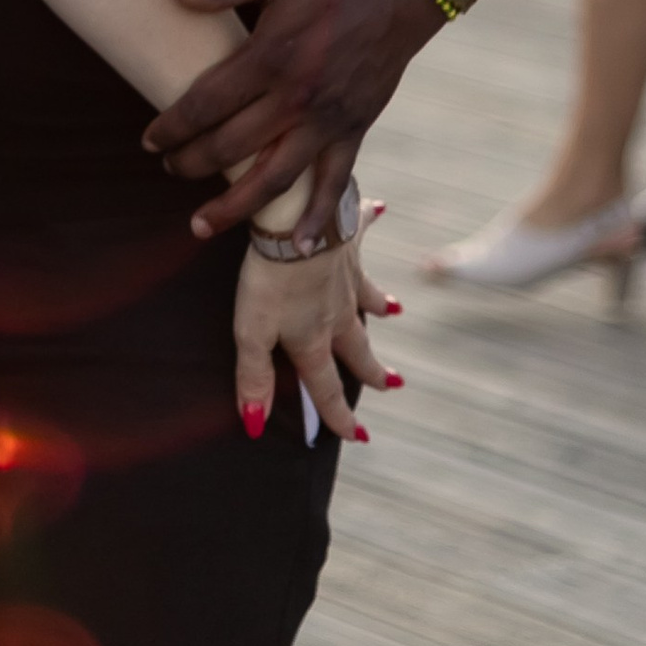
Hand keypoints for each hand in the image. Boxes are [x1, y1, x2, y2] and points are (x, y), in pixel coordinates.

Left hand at [150, 0, 435, 239]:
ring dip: (235, 206)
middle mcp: (297, 97)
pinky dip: (317, 216)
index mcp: (271, 57)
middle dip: (190, 163)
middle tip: (168, 168)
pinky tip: (299, 246)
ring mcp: (327, 120)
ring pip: (274, 179)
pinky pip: (334, 183)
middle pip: (230, 146)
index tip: (150, 141)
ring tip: (200, 225)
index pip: (207, 104)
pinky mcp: (354, 130)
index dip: (173, 127)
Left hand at [233, 216, 398, 443]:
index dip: (338, 416)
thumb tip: (255, 426)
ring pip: (365, 297)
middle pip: (356, 349)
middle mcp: (337, 314)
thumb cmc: (269, 280)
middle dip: (372, 370)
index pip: (327, 388)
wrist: (294, 223)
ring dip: (379, 306)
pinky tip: (381, 209)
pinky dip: (371, 221)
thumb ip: (254, 377)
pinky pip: (361, 232)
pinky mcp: (345, 240)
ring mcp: (346, 277)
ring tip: (394, 311)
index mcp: (312, 340)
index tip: (359, 436)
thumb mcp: (252, 333)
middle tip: (391, 385)